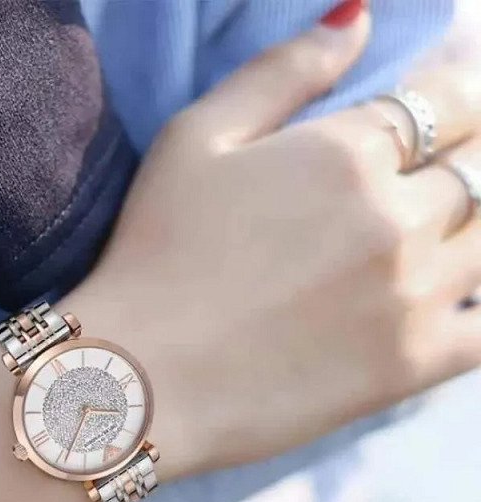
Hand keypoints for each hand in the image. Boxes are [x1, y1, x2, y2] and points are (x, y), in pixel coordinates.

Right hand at [70, 5, 480, 472]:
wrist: (140, 379)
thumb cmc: (151, 256)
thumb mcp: (193, 140)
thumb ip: (282, 71)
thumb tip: (357, 17)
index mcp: (347, 153)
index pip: (451, 98)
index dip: (460, 96)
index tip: (452, 110)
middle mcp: (397, 217)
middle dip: (471, 158)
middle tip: (445, 174)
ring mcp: (413, 295)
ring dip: (476, 226)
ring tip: (449, 231)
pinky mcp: (411, 366)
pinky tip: (462, 296)